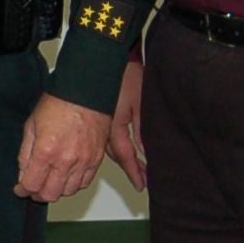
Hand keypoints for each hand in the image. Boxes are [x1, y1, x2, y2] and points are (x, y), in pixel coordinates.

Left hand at [16, 94, 109, 202]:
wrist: (85, 93)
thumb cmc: (58, 103)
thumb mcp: (31, 126)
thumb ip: (25, 154)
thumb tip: (23, 174)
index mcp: (46, 151)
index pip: (31, 185)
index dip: (23, 190)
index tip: (20, 189)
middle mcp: (66, 160)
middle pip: (50, 195)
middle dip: (38, 194)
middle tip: (34, 187)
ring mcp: (83, 162)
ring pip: (68, 192)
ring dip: (56, 190)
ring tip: (50, 181)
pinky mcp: (96, 160)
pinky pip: (84, 183)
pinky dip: (73, 185)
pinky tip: (66, 176)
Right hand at [104, 60, 146, 190]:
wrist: (106, 57)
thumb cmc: (125, 75)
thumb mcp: (140, 103)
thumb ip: (142, 129)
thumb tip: (146, 150)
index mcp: (114, 125)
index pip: (125, 155)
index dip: (134, 171)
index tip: (141, 185)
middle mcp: (102, 129)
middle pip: (116, 156)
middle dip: (130, 169)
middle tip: (144, 180)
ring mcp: (98, 125)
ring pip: (109, 150)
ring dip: (123, 160)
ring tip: (137, 170)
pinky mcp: (97, 119)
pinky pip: (104, 140)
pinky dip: (115, 149)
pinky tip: (122, 152)